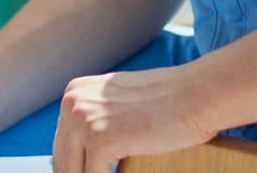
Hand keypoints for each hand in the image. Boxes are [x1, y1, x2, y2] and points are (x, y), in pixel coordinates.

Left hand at [52, 66, 215, 171]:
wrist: (196, 95)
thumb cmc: (168, 101)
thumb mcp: (120, 102)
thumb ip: (98, 118)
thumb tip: (86, 151)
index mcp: (74, 92)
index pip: (61, 143)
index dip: (71, 167)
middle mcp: (72, 102)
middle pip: (62, 159)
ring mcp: (83, 120)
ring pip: (72, 171)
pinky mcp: (100, 139)